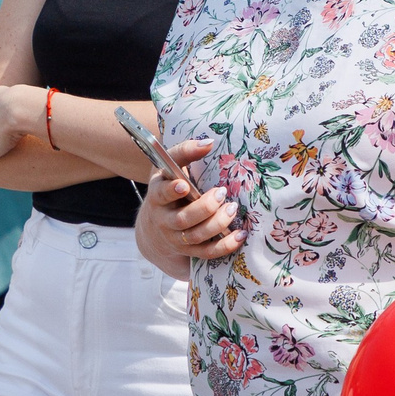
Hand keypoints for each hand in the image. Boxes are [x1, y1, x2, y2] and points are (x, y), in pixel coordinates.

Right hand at [138, 141, 240, 263]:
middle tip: (222, 193)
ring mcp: (175, 237)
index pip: (161, 193)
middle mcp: (164, 219)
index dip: (171, 191)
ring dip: (217, 224)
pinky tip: (240, 234)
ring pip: (195, 236)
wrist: (154, 228)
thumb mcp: (170, 168)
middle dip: (204, 208)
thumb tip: (209, 143)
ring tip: (233, 209)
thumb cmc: (169, 188)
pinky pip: (207, 253)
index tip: (184, 185)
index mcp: (157, 195)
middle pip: (182, 219)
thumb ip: (185, 152)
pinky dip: (224, 246)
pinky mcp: (188, 251)